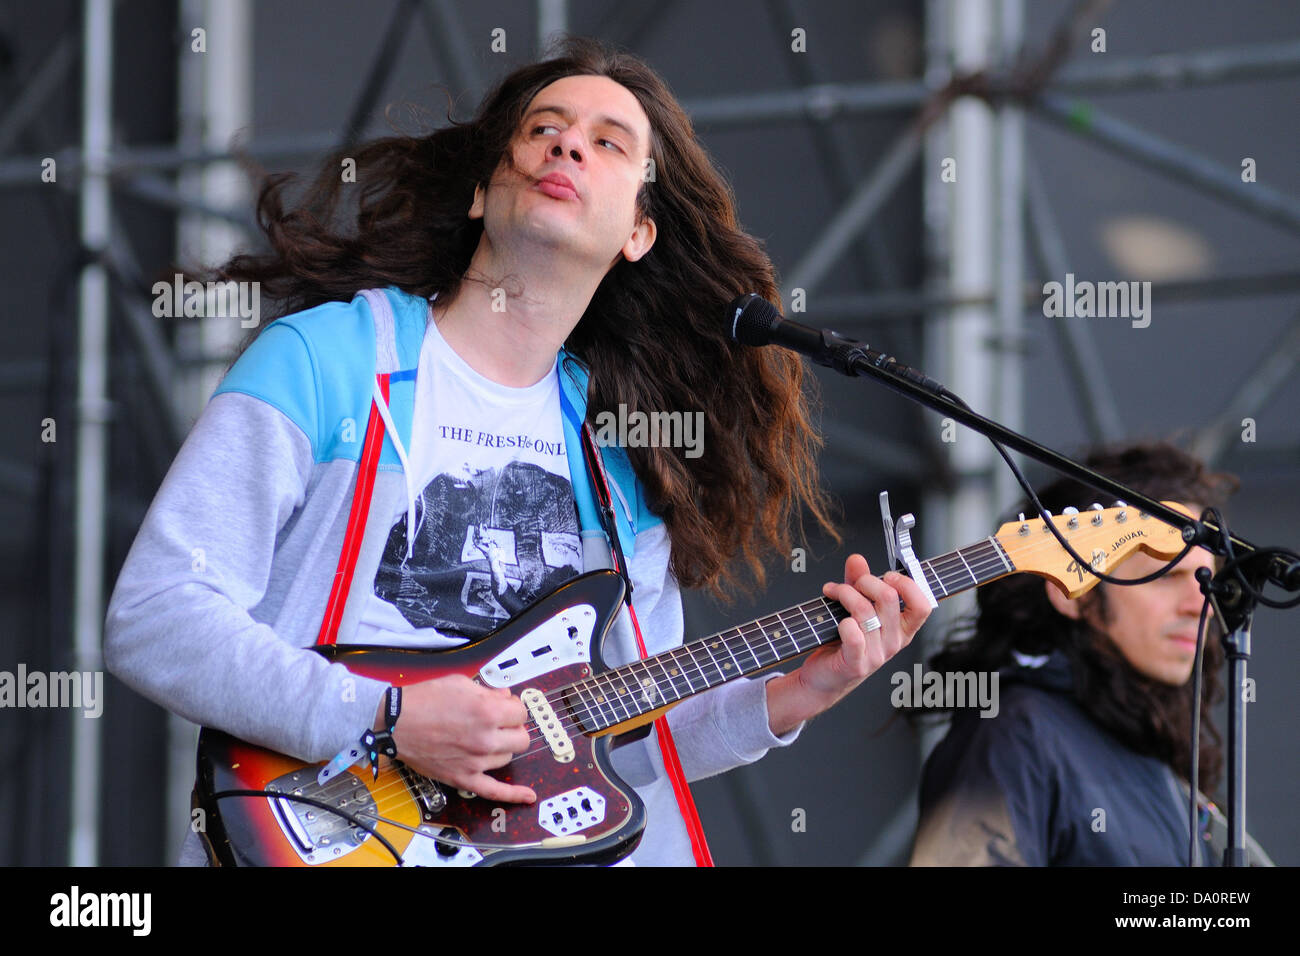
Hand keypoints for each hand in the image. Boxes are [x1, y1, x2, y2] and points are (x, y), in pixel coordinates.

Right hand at [382, 674, 535, 803]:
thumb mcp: (460, 683)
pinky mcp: (463, 778)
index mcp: (487, 712)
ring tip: (485, 738)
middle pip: (521, 738)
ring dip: (502, 748)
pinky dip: (513, 795)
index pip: (521, 713)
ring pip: (508, 758)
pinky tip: (527, 796)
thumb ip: (488, 691)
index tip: (505, 707)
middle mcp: (485, 739)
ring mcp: (476, 761)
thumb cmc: (422, 701)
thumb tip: (505, 697)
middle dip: (513, 728)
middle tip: (500, 723)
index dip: (513, 707)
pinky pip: (494, 791)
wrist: (395, 722)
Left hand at [766, 554, 930, 734]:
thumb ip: (858, 582)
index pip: (922, 605)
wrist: (823, 678)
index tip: (886, 576)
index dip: (907, 584)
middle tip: (850, 584)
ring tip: (833, 592)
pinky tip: (836, 619)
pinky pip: (853, 634)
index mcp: (902, 629)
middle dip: (865, 581)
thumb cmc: (842, 641)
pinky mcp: (857, 664)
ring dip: (845, 594)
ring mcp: (877, 655)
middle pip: (889, 598)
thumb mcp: (854, 608)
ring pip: (865, 611)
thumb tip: (857, 559)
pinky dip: (842, 621)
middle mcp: (894, 642)